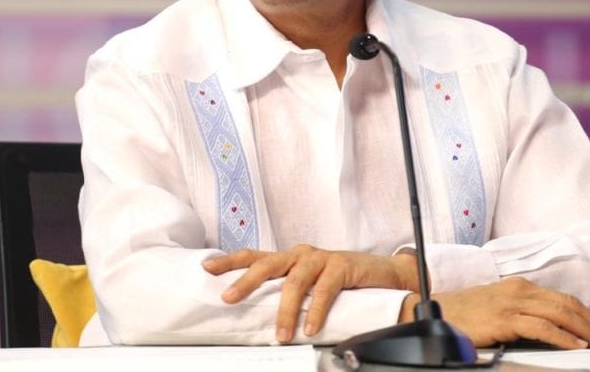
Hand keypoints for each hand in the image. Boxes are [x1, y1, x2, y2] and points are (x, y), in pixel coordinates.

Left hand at [203, 244, 419, 342]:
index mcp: (289, 258)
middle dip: (245, 281)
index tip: (206, 268)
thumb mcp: (309, 285)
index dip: (230, 261)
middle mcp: (300, 254)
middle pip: (267, 263)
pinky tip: (311, 327)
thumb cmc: (340, 280)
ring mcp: (320, 258)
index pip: (254, 256)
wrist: (382, 273)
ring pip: (295, 280)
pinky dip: (316, 310)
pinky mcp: (342, 265)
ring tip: (281, 334)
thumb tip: (260, 319)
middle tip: (228, 298)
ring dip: (285, 310)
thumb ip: (287, 294)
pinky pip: (325, 289)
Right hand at [399, 277, 589, 349]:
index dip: (584, 314)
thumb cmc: (466, 312)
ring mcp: (511, 303)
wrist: (436, 311)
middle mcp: (518, 290)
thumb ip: (522, 310)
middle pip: (565, 304)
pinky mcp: (504, 319)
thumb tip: (552, 327)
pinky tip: (575, 345)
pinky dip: (562, 336)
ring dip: (584, 329)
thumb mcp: (498, 305)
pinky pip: (541, 327)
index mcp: (519, 286)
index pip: (561, 298)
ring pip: (558, 313)